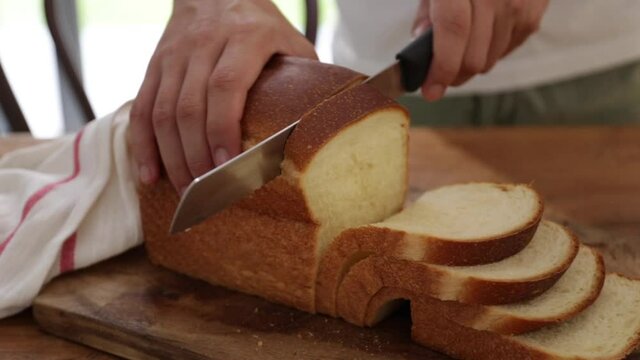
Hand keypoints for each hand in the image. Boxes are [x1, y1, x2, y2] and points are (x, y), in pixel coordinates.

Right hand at [129, 0, 316, 192]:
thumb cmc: (261, 25)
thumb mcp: (290, 42)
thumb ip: (302, 79)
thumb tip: (319, 130)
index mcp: (245, 37)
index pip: (226, 86)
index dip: (223, 129)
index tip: (227, 166)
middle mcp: (204, 43)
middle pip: (190, 107)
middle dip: (196, 155)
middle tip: (207, 190)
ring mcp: (174, 54)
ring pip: (163, 111)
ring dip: (171, 156)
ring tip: (186, 189)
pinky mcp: (155, 63)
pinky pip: (142, 107)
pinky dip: (142, 144)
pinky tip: (149, 173)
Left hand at [412, 0, 548, 100]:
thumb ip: (427, 13)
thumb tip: (422, 48)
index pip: (454, 31)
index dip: (442, 68)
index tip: (431, 90)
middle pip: (474, 56)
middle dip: (453, 74)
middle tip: (441, 74)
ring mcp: (519, 1)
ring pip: (491, 59)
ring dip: (472, 63)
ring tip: (461, 49)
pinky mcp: (536, 9)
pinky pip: (510, 48)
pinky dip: (493, 51)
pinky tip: (484, 36)